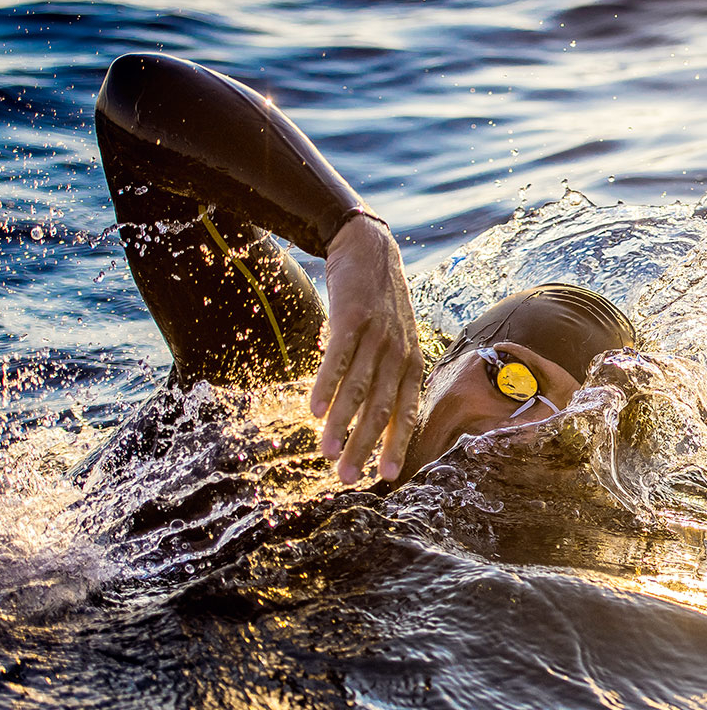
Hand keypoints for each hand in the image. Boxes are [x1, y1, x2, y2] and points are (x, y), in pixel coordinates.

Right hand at [310, 215, 423, 483]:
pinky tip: (313, 410)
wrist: (370, 250)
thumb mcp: (397, 339)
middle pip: (380, 408)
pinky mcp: (352, 318)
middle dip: (364, 446)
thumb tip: (374, 416)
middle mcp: (399, 352)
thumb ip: (390, 375)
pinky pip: (338, 359)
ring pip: (357, 389)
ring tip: (326, 452)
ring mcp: (376, 335)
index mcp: (412, 362)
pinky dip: (326, 386)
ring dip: (340, 424)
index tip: (386, 477)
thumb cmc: (382, 304)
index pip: (407, 412)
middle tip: (346, 476)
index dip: (397, 445)